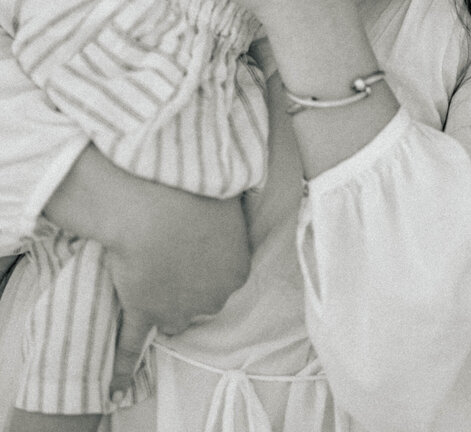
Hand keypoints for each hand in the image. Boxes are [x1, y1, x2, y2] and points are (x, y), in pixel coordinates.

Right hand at [105, 190, 249, 397]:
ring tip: (154, 284)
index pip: (227, 275)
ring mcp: (176, 308)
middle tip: (175, 259)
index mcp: (237, 270)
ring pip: (174, 319)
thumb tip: (241, 199)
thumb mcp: (232, 198)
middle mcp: (211, 297)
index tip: (197, 245)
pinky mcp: (143, 310)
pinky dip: (124, 367)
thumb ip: (235, 212)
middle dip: (190, 284)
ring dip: (165, 307)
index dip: (209, 260)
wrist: (158, 208)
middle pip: (202, 300)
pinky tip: (116, 388)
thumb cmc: (197, 195)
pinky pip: (132, 346)